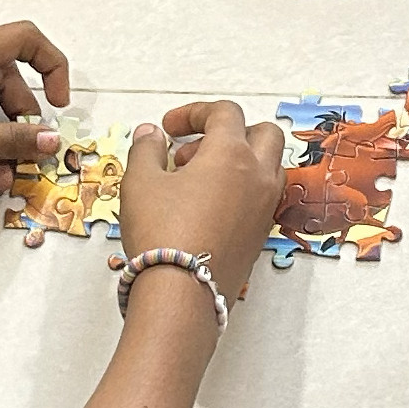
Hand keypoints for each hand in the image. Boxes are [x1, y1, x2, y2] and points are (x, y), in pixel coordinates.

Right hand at [116, 99, 286, 300]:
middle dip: (228, 134)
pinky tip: (206, 208)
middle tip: (190, 153)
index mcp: (232, 153)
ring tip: (195, 181)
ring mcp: (264, 207)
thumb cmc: (161, 232)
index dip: (195, 113)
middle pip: (262, 133)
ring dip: (238, 162)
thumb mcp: (140, 182)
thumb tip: (151, 134)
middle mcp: (258, 176)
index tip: (169, 128)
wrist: (181, 294)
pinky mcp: (260, 235)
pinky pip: (261, 198)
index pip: (225, 113)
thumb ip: (146, 149)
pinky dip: (241, 190)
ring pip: (267, 166)